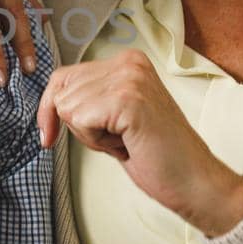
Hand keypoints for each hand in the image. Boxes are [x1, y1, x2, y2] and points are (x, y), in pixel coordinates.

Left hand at [37, 51, 242, 236]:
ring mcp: (129, 78)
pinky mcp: (127, 99)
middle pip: (60, 93)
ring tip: (126, 140)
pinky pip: (79, 120)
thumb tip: (49, 101)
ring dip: (90, 135)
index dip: (50, 110)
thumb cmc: (157, 155)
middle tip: (118, 138)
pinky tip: (126, 144)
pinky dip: (96, 141)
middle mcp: (128, 62)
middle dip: (79, 125)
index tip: (48, 136)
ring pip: (67, 108)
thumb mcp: (116, 117)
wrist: (194, 181)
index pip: (62, 77)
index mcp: (128, 62)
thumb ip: (90, 99)